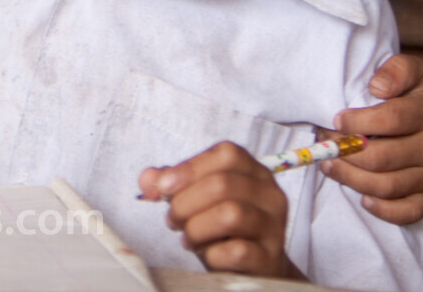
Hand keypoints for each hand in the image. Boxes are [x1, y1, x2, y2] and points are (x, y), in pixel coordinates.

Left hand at [138, 142, 301, 278]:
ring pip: (231, 215)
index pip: (227, 154)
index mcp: (254, 172)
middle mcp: (270, 195)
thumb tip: (148, 179)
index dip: (190, 168)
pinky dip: (212, 253)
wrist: (254, 267)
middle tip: (173, 219)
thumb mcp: (198, 199)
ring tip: (187, 238)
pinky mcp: (270, 258)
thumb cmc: (222, 228)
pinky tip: (208, 255)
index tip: (164, 187)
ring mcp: (274, 227)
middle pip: (223, 185)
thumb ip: (173, 183)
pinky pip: (237, 251)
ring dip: (196, 228)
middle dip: (185, 203)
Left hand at [322, 54, 422, 224]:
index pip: (391, 120)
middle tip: (323, 142)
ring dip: (350, 177)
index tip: (335, 118)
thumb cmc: (414, 91)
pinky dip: (383, 210)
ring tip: (328, 164)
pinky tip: (362, 197)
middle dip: (344, 151)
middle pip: (381, 158)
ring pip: (386, 186)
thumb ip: (395, 70)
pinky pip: (408, 212)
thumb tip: (377, 86)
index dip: (358, 121)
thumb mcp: (409, 68)